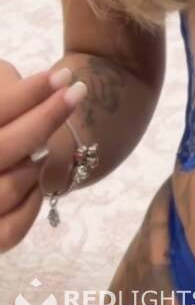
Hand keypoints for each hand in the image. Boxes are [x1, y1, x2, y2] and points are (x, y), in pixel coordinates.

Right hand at [0, 59, 83, 251]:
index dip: (29, 92)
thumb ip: (9, 92)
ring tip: (38, 151)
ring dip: (35, 165)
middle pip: (2, 148)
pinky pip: (12, 230)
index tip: (64, 75)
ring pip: (11, 187)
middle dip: (45, 118)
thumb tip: (51, 83)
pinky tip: (35, 182)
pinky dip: (31, 202)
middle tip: (78, 91)